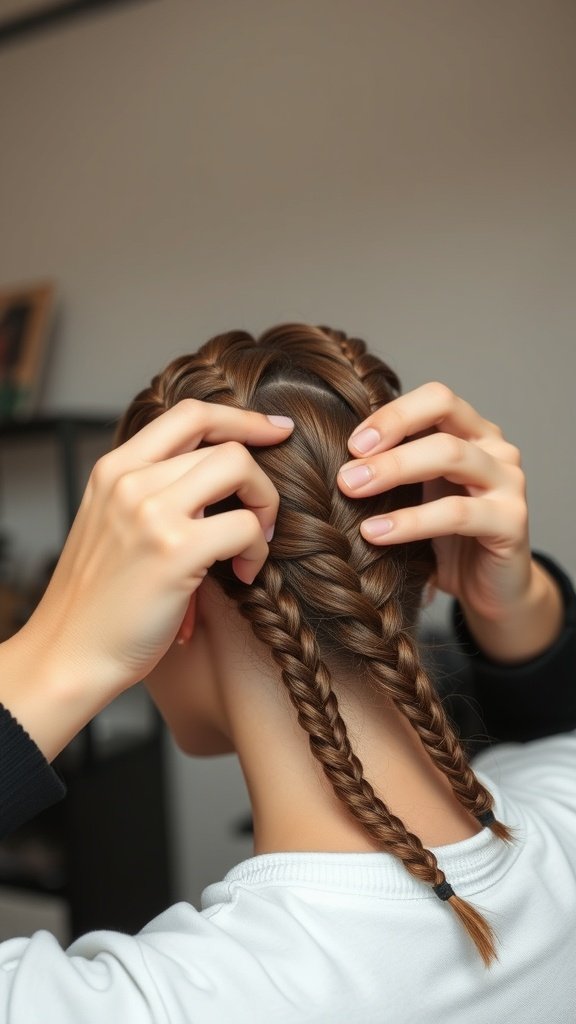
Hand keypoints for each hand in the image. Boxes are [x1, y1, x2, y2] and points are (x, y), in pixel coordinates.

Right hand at [1, 400, 292, 756]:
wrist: (69, 655)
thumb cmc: (100, 602)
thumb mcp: (112, 525)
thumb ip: (152, 491)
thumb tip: (218, 475)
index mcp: (114, 469)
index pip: (190, 414)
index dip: (241, 418)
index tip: (274, 429)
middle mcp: (130, 481)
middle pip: (225, 444)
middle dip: (261, 480)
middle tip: (262, 519)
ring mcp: (151, 512)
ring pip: (240, 469)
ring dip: (264, 508)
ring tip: (251, 547)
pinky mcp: (175, 550)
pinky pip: (246, 526)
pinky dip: (257, 550)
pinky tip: (241, 575)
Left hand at [337, 382, 562, 659]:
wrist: (490, 589)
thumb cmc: (445, 537)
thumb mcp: (415, 495)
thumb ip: (391, 468)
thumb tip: (327, 451)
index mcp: (471, 431)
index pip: (435, 398)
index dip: (391, 414)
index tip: (350, 444)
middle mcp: (495, 447)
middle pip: (442, 414)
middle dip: (387, 437)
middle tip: (344, 470)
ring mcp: (509, 480)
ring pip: (451, 455)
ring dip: (394, 469)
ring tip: (351, 491)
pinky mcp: (512, 521)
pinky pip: (457, 513)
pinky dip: (411, 521)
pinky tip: (375, 533)